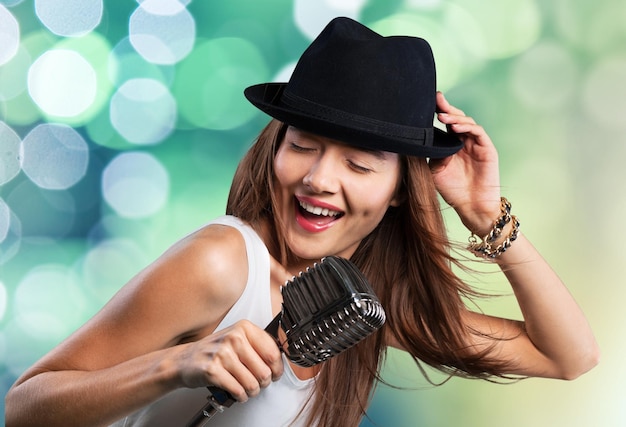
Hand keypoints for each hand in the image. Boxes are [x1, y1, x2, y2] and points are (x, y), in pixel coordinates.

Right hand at [176, 320, 282, 401]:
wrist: (185, 360)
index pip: (273, 352)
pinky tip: (237, 392)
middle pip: (264, 371)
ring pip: (252, 383)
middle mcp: (234, 338)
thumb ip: (258, 346)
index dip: (277, 368)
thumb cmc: (214, 351)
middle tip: (258, 383)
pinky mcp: (212, 370)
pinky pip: (238, 390)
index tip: (275, 373)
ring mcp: (222, 353)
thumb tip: (279, 361)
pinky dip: (240, 396)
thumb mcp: (237, 340)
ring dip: (251, 391)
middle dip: (263, 383)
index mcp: (244, 328)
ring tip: (247, 389)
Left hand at [429, 92, 501, 235]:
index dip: (439, 112)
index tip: (427, 103)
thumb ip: (432, 154)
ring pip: (467, 122)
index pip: (446, 124)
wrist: (471, 206)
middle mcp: (464, 141)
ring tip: (442, 117)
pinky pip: (478, 132)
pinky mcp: (487, 149)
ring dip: (455, 118)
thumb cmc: (453, 190)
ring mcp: (476, 144)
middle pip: (457, 118)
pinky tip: (455, 128)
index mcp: (452, 144)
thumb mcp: (435, 171)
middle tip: (436, 100)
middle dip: (447, 108)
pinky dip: (467, 127)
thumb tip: (427, 140)